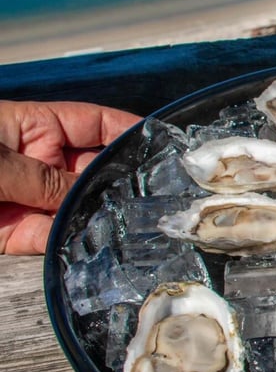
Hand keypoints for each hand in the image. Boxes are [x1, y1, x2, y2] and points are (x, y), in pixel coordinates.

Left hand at [0, 100, 140, 254]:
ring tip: (125, 228)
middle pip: (93, 172)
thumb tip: (94, 201)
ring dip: (97, 219)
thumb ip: (46, 180)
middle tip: (152, 198)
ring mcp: (28, 198)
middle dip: (120, 185)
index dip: (128, 131)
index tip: (163, 144)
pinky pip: (50, 238)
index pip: (95, 124)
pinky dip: (68, 245)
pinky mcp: (13, 233)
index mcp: (36, 128)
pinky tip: (87, 247)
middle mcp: (39, 162)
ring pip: (77, 209)